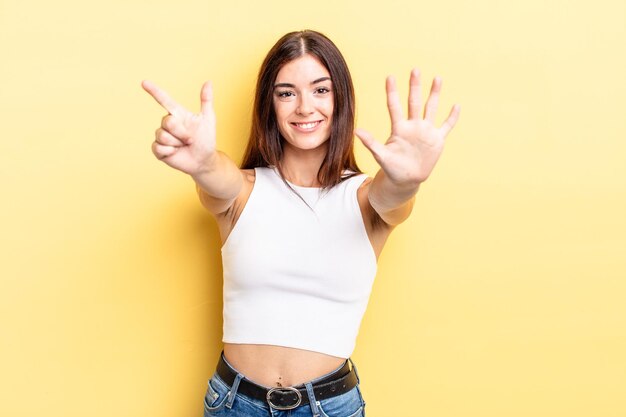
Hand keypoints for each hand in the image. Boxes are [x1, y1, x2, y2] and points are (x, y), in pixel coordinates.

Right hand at [141, 80, 216, 175]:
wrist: (204, 160)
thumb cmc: (206, 139)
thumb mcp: (208, 119)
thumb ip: (206, 100)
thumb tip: (208, 82)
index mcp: (177, 114)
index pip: (164, 99)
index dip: (154, 91)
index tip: (144, 83)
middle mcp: (167, 123)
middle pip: (168, 121)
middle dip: (182, 132)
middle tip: (190, 139)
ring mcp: (162, 136)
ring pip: (163, 135)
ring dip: (177, 143)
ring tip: (184, 146)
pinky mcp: (158, 149)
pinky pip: (158, 147)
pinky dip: (169, 151)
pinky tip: (175, 153)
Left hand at [355, 69, 459, 184]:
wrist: (407, 179)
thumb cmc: (392, 167)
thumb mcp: (381, 156)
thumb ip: (371, 142)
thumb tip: (356, 131)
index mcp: (399, 128)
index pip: (394, 107)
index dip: (392, 92)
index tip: (390, 77)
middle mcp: (413, 126)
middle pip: (414, 102)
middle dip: (415, 86)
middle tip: (415, 70)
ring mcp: (426, 131)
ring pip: (431, 108)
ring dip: (434, 94)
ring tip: (437, 78)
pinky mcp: (437, 140)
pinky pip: (446, 126)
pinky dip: (452, 117)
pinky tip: (456, 105)